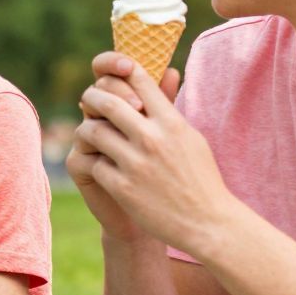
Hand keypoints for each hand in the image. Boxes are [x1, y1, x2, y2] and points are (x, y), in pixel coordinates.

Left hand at [76, 61, 236, 253]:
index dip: (121, 72)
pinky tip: (101, 165)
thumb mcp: (191, 138)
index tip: (112, 75)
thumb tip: (165, 71)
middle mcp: (152, 138)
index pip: (139, 81)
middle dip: (92, 97)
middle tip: (89, 100)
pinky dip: (95, 162)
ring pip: (92, 131)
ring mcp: (136, 163)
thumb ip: (170, 108)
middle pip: (107, 102)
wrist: (207, 223)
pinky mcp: (123, 187)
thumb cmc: (201, 178)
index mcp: (171, 123)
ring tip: (90, 133)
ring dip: (88, 130)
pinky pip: (95, 164)